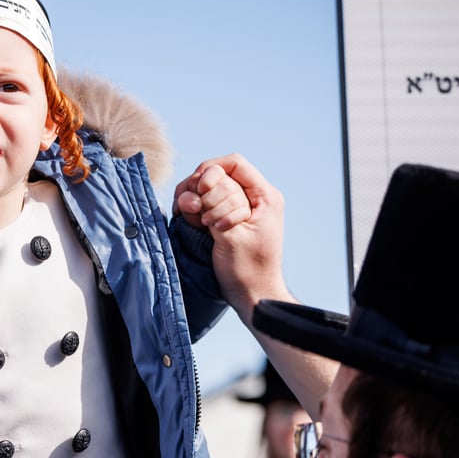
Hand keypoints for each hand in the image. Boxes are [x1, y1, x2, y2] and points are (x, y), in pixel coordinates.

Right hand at [175, 154, 287, 323]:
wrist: (252, 294)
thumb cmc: (247, 270)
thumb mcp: (233, 235)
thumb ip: (219, 203)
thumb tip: (203, 180)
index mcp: (265, 196)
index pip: (234, 163)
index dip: (211, 170)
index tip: (197, 187)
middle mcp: (254, 197)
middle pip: (219, 175)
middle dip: (203, 190)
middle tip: (200, 216)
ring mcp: (240, 207)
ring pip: (209, 188)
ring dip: (197, 201)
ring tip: (197, 221)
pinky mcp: (228, 218)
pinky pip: (207, 202)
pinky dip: (196, 209)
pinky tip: (193, 222)